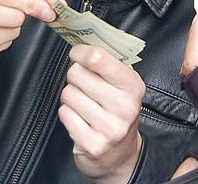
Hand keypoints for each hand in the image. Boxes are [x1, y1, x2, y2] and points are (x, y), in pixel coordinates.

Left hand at [59, 45, 145, 183]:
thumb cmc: (118, 112)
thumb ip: (109, 64)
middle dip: (76, 76)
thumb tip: (84, 42)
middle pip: (78, 74)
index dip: (81, 52)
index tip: (77, 53)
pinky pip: (64, 114)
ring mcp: (108, 127)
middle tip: (84, 84)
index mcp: (133, 87)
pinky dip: (68, 113)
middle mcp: (124, 107)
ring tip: (84, 103)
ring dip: (71, 96)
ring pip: (68, 94)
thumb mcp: (124, 86)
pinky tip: (80, 117)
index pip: (99, 58)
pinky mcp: (92, 143)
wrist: (120, 155)